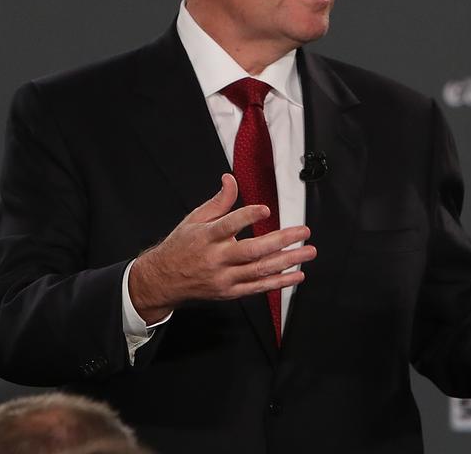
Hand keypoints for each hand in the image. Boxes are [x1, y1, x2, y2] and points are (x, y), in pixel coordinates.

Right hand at [128, 173, 316, 323]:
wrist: (162, 280)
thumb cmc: (182, 246)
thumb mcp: (194, 219)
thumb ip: (219, 201)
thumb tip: (230, 178)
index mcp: (206, 237)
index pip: (228, 225)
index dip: (247, 216)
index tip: (267, 209)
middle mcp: (216, 259)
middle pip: (251, 251)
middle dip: (281, 241)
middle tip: (303, 232)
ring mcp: (223, 278)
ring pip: (259, 270)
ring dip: (288, 261)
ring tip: (308, 252)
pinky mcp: (229, 292)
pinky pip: (258, 288)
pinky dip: (279, 282)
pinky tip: (297, 275)